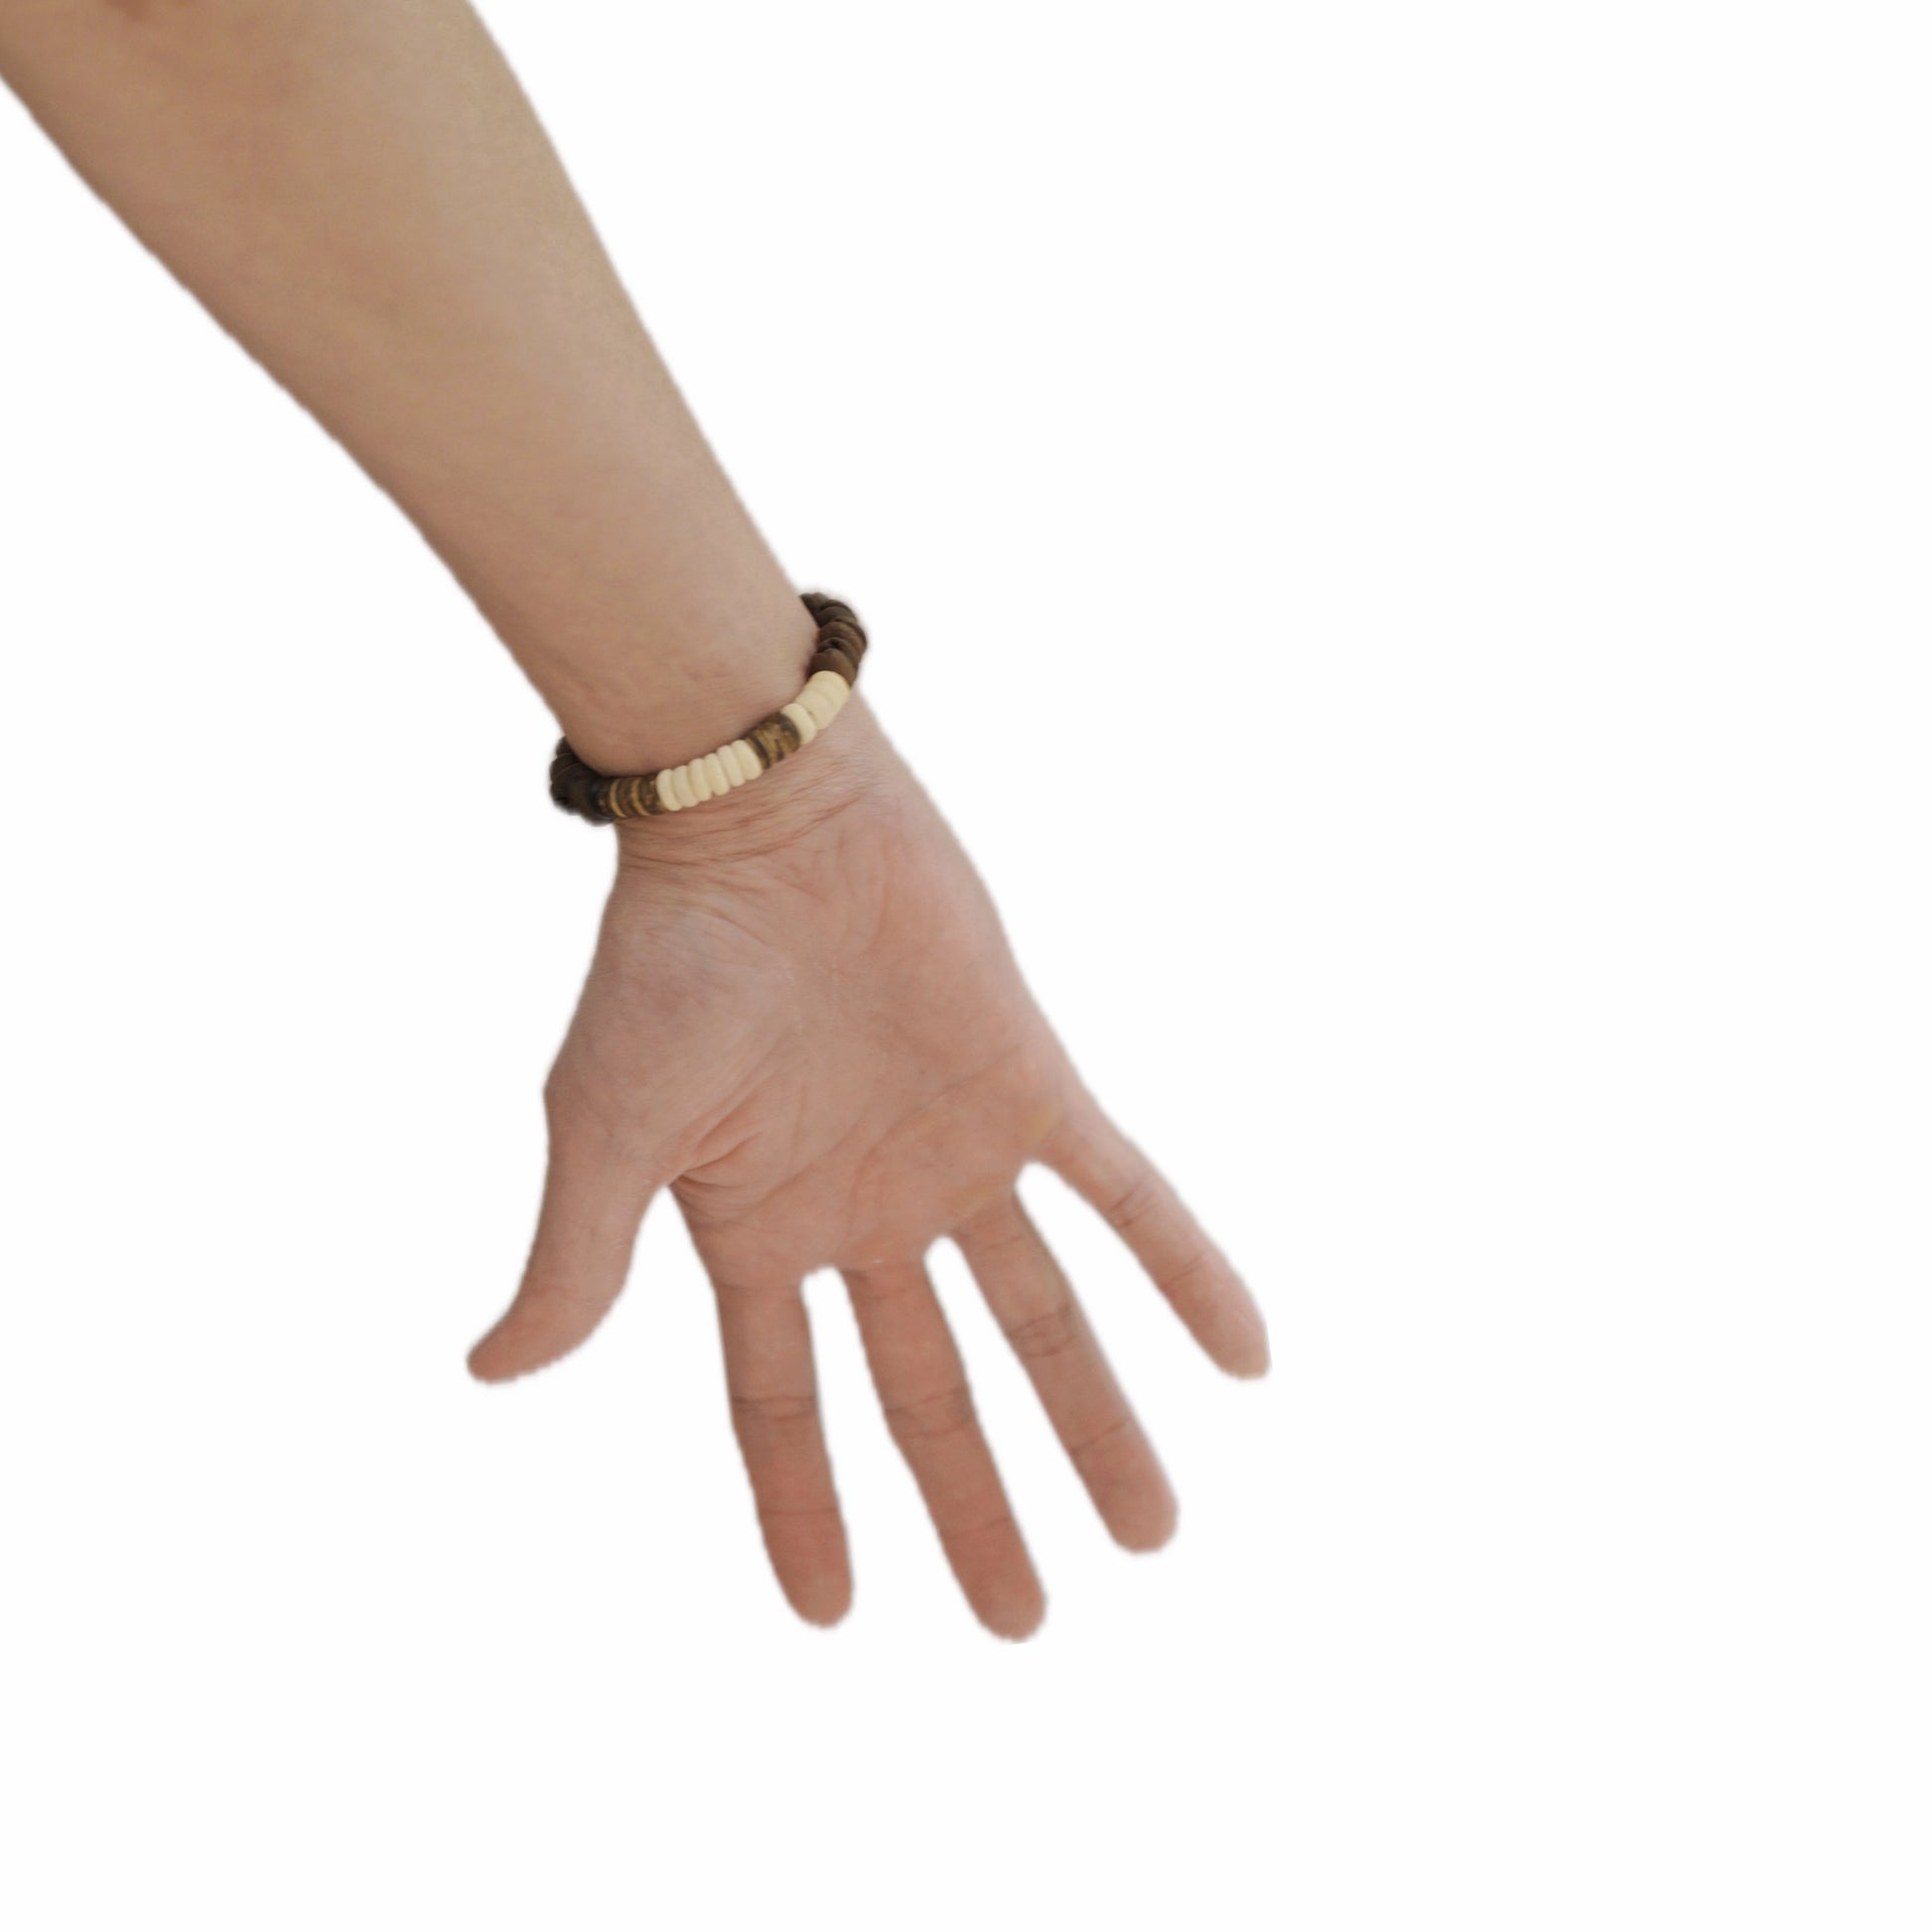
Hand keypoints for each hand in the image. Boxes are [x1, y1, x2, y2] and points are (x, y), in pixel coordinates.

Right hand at [467, 701, 1268, 1637]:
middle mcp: (865, 1212)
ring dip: (1099, 1420)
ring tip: (1151, 1534)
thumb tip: (493, 1372)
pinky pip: (1129, 1193)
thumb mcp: (607, 1129)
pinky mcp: (1031, 1086)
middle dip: (977, 1502)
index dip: (804, 1506)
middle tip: (1025, 1621)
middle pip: (932, 1389)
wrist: (764, 817)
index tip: (836, 1616)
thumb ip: (579, 1257)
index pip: (784, 1406)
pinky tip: (1250, 1358)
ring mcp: (953, 1155)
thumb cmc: (668, 966)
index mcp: (759, 1235)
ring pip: (1043, 1315)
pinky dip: (1190, 1269)